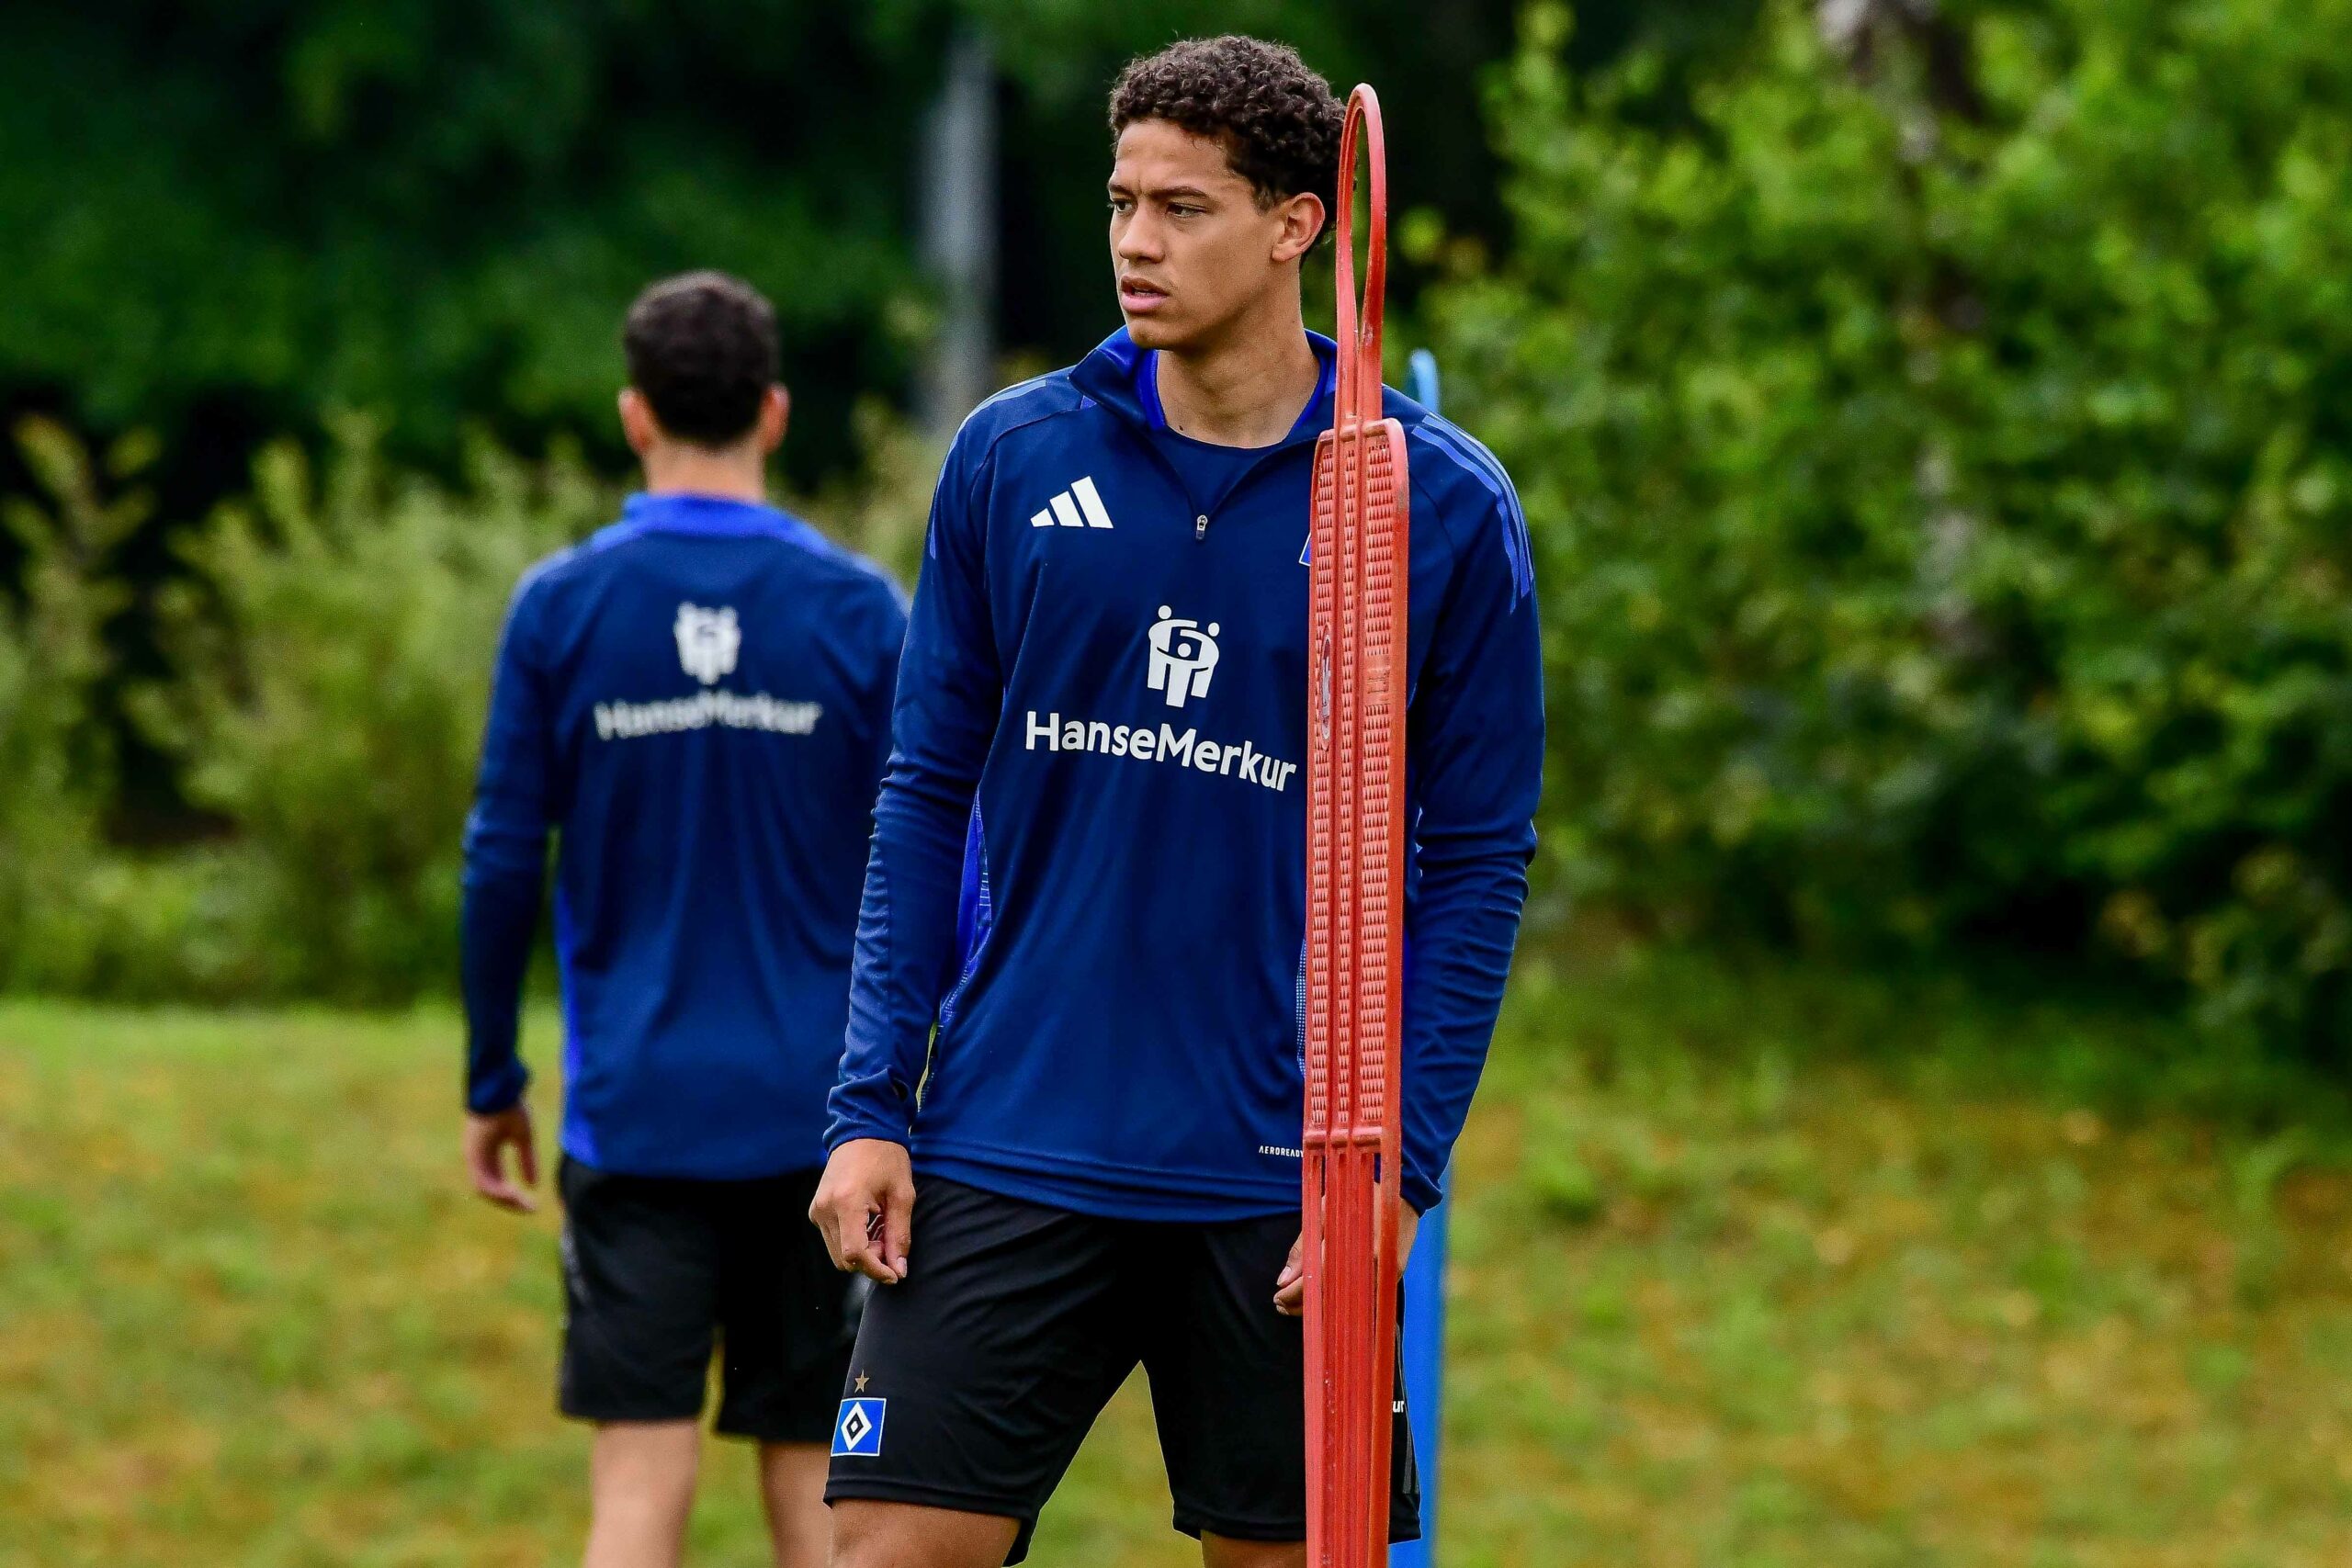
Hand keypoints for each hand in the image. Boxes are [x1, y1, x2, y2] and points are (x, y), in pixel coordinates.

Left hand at [466, 1105, 539, 1212]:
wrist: (501, 1090)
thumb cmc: (511, 1108)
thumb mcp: (524, 1139)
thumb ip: (528, 1161)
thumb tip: (535, 1184)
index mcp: (489, 1154)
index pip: (499, 1183)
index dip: (515, 1196)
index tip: (533, 1204)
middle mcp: (478, 1159)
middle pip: (491, 1190)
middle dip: (511, 1202)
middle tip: (530, 1209)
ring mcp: (474, 1157)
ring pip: (485, 1189)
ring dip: (504, 1200)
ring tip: (524, 1204)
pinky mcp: (473, 1155)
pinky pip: (482, 1181)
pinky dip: (497, 1190)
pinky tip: (514, 1193)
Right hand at [809, 1138, 915, 1284]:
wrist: (863, 1129)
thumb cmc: (886, 1157)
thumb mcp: (901, 1195)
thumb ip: (899, 1234)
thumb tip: (899, 1269)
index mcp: (846, 1202)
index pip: (855, 1254)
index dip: (876, 1270)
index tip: (895, 1274)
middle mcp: (825, 1208)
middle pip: (844, 1259)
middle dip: (870, 1261)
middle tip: (892, 1246)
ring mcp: (817, 1209)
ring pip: (837, 1252)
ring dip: (862, 1252)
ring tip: (882, 1230)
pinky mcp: (816, 1209)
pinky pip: (833, 1238)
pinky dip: (852, 1241)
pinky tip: (869, 1224)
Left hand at [1275, 1202, 1419, 1316]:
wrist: (1405, 1191)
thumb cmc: (1360, 1195)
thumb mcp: (1325, 1212)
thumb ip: (1304, 1246)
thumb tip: (1283, 1280)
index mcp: (1351, 1246)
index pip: (1318, 1280)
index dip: (1295, 1293)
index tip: (1277, 1298)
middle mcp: (1370, 1266)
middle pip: (1332, 1299)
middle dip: (1304, 1305)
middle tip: (1282, 1306)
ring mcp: (1384, 1275)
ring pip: (1347, 1303)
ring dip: (1321, 1307)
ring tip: (1297, 1306)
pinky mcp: (1392, 1278)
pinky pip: (1363, 1297)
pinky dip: (1342, 1301)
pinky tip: (1325, 1301)